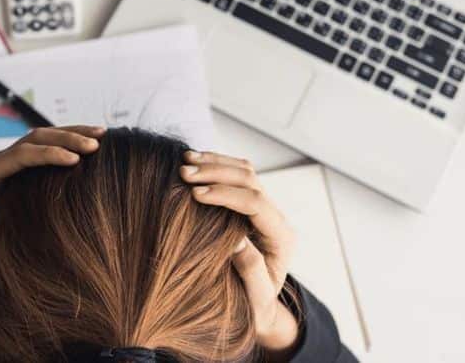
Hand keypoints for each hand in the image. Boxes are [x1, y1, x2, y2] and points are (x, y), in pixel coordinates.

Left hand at [0, 125, 105, 282]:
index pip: (20, 155)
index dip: (47, 154)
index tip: (75, 160)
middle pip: (35, 138)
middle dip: (66, 138)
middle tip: (95, 145)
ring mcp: (12, 161)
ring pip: (44, 136)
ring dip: (73, 133)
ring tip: (101, 134)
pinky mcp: (25, 165)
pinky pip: (48, 146)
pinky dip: (70, 141)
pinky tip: (92, 142)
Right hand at [181, 151, 298, 359]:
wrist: (260, 305)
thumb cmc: (255, 305)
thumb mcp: (256, 297)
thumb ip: (251, 270)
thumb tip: (235, 240)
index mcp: (280, 237)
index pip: (256, 204)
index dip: (226, 195)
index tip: (196, 195)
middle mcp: (275, 217)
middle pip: (250, 180)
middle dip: (216, 172)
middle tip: (184, 173)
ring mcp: (264, 207)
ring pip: (244, 171)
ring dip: (215, 162)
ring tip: (185, 160)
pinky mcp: (250, 203)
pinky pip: (236, 174)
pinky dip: (216, 164)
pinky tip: (195, 161)